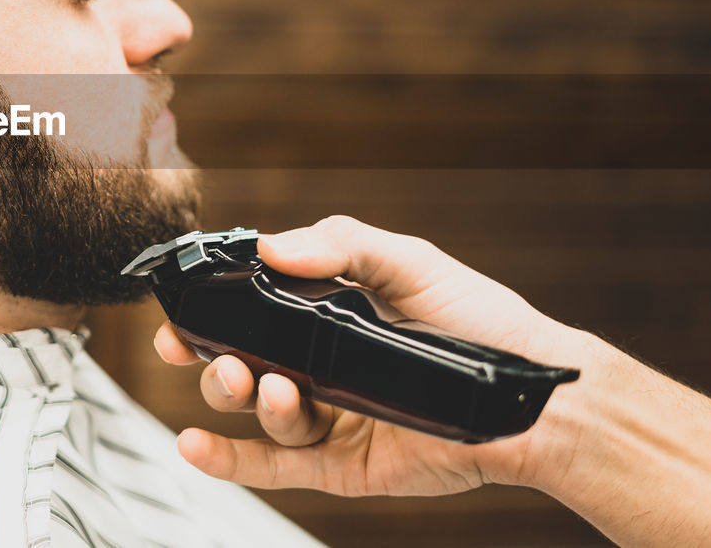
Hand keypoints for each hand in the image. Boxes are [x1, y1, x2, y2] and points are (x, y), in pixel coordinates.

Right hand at [154, 215, 583, 496]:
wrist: (531, 396)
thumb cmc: (483, 323)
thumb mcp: (410, 264)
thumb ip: (342, 244)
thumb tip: (271, 246)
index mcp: (329, 317)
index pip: (254, 311)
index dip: (211, 309)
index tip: (180, 304)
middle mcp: (322, 366)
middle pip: (244, 363)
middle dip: (210, 356)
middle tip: (194, 346)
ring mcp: (331, 417)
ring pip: (260, 411)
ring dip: (239, 396)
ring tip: (259, 383)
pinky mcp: (343, 465)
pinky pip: (276, 466)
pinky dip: (230, 461)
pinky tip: (195, 445)